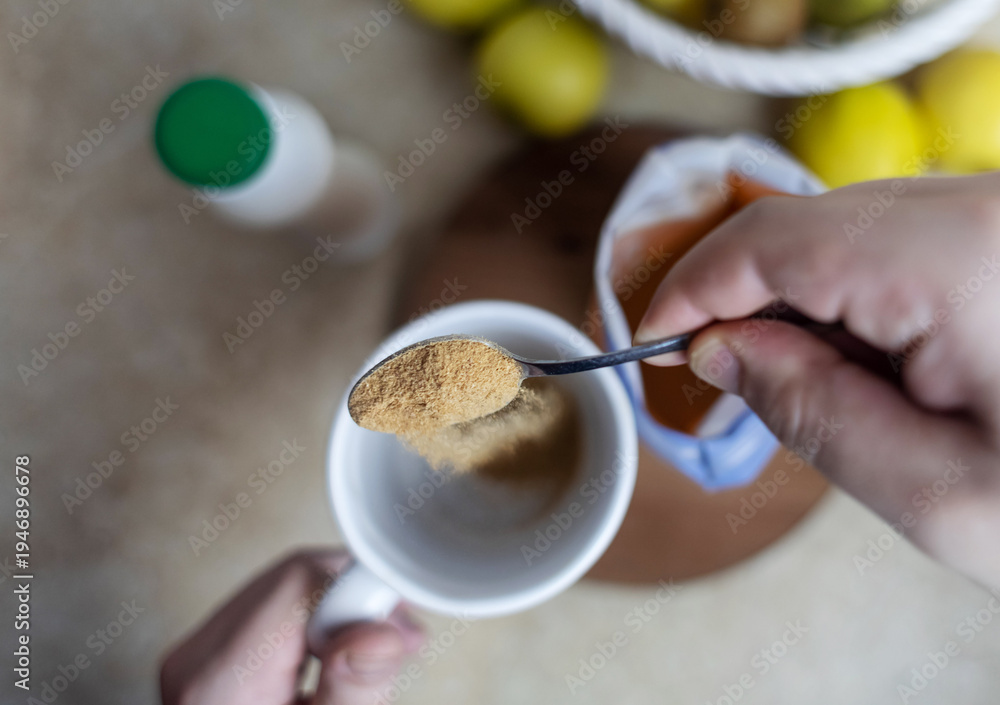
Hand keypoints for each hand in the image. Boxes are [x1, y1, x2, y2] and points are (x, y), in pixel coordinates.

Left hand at [160, 549, 423, 704]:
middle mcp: (196, 658)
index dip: (362, 594)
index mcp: (218, 681)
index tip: (401, 630)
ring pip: (288, 588)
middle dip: (356, 603)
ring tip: (362, 667)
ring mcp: (197, 656)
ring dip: (339, 614)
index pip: (301, 582)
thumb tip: (383, 628)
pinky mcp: (209, 658)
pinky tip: (333, 665)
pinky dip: (315, 627)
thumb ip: (355, 690)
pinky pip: (275, 610)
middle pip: (295, 578)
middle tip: (396, 649)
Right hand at [635, 173, 999, 586]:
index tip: (655, 334)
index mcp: (958, 261)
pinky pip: (901, 240)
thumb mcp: (938, 493)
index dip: (694, 282)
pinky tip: (881, 365)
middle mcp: (985, 207)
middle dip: (746, 297)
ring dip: (805, 303)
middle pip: (809, 223)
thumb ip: (810, 412)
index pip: (776, 239)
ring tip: (825, 390)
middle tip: (726, 377)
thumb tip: (721, 351)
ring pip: (850, 228)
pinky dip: (859, 299)